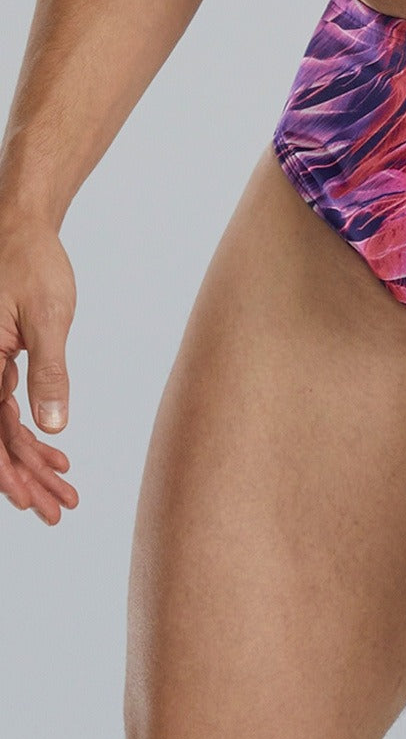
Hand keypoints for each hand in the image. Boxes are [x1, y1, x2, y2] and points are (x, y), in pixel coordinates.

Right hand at [0, 206, 80, 523]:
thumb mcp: (49, 319)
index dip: (5, 470)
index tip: (27, 501)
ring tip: (66, 495)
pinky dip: (31, 435)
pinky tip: (58, 456)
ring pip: (1, 429)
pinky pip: (6, 410)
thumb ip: (50, 373)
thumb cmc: (32, 262)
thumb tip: (52, 427)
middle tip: (58, 513)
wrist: (20, 225)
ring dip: (31, 464)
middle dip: (25, 479)